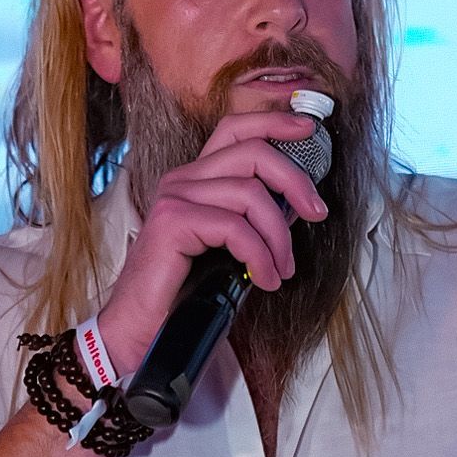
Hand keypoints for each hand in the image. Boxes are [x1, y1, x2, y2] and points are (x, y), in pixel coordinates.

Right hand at [97, 109, 328, 373]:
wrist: (140, 333)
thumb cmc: (184, 295)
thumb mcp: (228, 248)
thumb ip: (252, 218)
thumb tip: (296, 203)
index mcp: (195, 180)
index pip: (235, 130)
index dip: (274, 123)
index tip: (309, 130)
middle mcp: (182, 180)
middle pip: (252, 152)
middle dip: (294, 181)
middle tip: (316, 214)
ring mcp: (174, 198)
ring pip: (250, 193)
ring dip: (279, 236)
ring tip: (282, 269)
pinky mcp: (172, 223)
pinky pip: (235, 227)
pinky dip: (260, 256)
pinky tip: (266, 280)